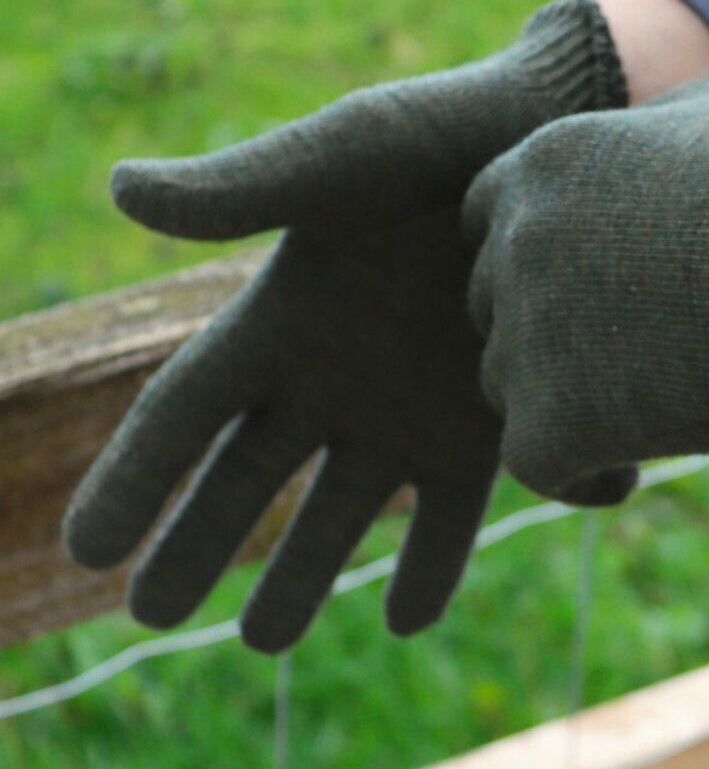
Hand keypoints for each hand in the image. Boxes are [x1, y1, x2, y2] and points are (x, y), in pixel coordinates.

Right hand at [63, 0, 627, 651]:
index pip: (185, 412)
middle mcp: (334, 377)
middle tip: (151, 615)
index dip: (133, 478)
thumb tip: (120, 186)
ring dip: (304, 576)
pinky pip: (453, 514)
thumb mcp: (343, 156)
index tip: (84, 550)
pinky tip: (408, 616)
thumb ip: (245, 188)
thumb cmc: (441, 131)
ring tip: (267, 640)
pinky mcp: (488, 426)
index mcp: (281, 315)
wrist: (565, 128)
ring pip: (341, 514)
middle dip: (196, 544)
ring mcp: (410, 408)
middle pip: (247, 479)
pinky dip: (436, 563)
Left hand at [463, 78, 708, 499]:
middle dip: (550, 325)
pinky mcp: (551, 421)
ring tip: (642, 408)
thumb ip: (648, 136)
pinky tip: (629, 472)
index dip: (542, 252)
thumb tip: (641, 147)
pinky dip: (580, 473)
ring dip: (563, 397)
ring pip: (510, 381)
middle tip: (625, 351)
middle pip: (496, 299)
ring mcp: (528, 332)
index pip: (492, 213)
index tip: (600, 279)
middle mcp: (518, 240)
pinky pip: (537, 462)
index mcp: (549, 162)